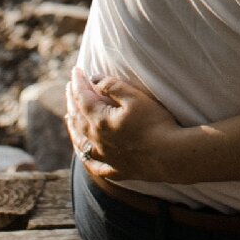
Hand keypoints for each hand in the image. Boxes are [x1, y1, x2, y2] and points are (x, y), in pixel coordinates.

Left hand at [67, 67, 190, 183]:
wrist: (170, 156)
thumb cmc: (154, 123)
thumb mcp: (134, 97)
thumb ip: (111, 86)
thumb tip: (94, 79)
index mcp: (100, 120)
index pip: (82, 97)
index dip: (78, 82)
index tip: (76, 70)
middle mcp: (96, 140)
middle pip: (77, 118)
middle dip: (72, 100)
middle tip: (70, 87)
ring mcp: (105, 157)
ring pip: (80, 141)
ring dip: (73, 126)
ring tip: (69, 116)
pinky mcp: (116, 170)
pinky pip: (93, 165)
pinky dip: (85, 157)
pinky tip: (84, 153)